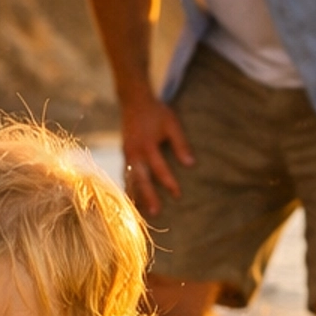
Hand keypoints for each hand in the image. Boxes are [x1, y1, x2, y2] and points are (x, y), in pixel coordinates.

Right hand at [120, 94, 193, 216]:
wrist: (133, 101)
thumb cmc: (156, 112)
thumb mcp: (172, 124)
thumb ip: (180, 144)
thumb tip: (190, 164)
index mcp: (147, 146)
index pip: (159, 169)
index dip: (168, 183)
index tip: (178, 195)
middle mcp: (134, 153)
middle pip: (141, 180)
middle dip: (148, 197)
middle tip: (155, 213)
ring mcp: (127, 155)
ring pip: (130, 180)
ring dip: (136, 196)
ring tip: (141, 213)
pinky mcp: (124, 155)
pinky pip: (126, 175)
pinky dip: (129, 187)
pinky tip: (132, 199)